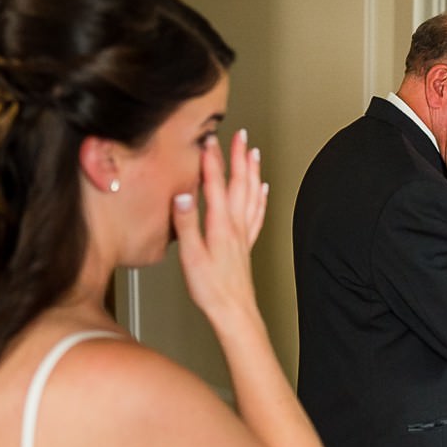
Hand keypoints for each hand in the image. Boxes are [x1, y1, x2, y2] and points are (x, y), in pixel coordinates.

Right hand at [172, 128, 269, 321]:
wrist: (234, 311)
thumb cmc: (211, 289)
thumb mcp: (192, 256)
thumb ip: (187, 223)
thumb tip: (183, 195)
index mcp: (221, 225)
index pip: (215, 184)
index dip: (212, 159)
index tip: (209, 138)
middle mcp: (236, 226)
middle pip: (239, 183)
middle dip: (239, 156)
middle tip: (240, 135)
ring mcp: (244, 234)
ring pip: (252, 194)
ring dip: (252, 171)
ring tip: (253, 153)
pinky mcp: (246, 244)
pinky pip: (257, 214)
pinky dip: (260, 197)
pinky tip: (262, 190)